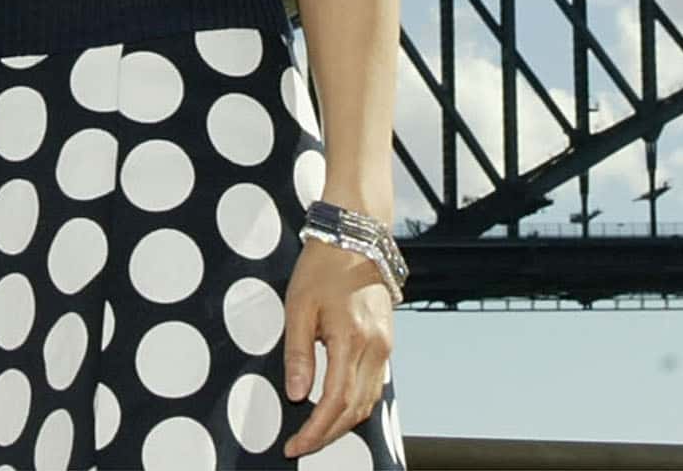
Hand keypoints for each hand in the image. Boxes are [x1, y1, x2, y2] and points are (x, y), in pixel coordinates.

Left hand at [280, 237, 393, 455]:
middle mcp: (375, 348)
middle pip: (355, 410)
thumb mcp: (298, 306)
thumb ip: (298, 353)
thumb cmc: (322, 267)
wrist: (355, 238)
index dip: (315, 430)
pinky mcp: (386, 343)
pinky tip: (337, 408)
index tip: (295, 445)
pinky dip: (356, 404)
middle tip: (301, 445)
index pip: (335, 401)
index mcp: (352, 339)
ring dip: (343, 423)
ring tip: (315, 432)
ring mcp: (385, 347)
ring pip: (368, 401)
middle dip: (328, 434)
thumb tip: (295, 394)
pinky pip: (374, 386)